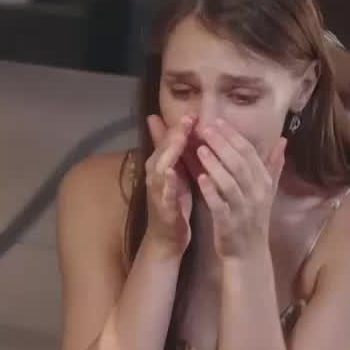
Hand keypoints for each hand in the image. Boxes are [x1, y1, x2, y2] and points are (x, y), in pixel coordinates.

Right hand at [144, 114, 193, 256]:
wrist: (166, 238)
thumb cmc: (174, 203)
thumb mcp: (175, 173)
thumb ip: (175, 151)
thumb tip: (173, 127)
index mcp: (160, 165)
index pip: (169, 141)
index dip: (180, 126)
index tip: (194, 112)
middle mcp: (155, 175)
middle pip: (164, 150)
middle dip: (175, 134)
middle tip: (188, 118)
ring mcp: (157, 191)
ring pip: (161, 167)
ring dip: (170, 152)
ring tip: (181, 138)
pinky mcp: (162, 208)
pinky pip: (164, 193)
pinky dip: (168, 183)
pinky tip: (173, 173)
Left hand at [195, 122, 284, 260]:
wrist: (248, 253)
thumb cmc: (253, 218)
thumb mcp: (266, 191)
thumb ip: (272, 165)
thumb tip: (282, 140)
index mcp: (263, 183)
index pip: (250, 153)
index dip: (233, 136)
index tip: (217, 121)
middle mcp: (256, 194)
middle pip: (239, 164)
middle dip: (222, 144)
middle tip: (205, 128)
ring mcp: (243, 209)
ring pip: (230, 183)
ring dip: (215, 165)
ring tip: (200, 149)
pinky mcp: (229, 224)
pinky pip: (220, 205)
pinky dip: (211, 191)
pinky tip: (200, 178)